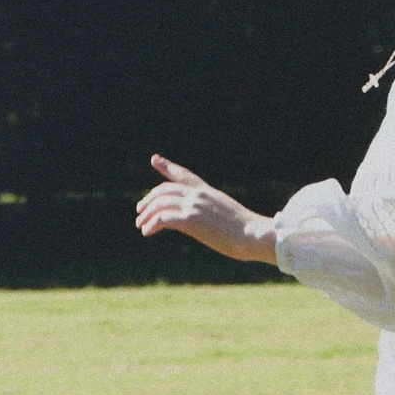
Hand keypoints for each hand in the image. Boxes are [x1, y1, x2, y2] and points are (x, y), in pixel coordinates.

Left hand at [135, 155, 276, 261]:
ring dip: (147, 214)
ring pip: (160, 204)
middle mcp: (198, 196)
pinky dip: (152, 224)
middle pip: (165, 190)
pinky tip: (147, 232)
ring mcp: (194, 207)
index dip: (167, 166)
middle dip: (149, 199)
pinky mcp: (190, 221)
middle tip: (140, 210)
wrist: (253, 235)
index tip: (155, 159)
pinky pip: (163, 218)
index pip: (184, 175)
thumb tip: (212, 224)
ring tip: (141, 225)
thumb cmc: (249, 232)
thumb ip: (215, 214)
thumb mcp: (229, 216)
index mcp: (208, 192)